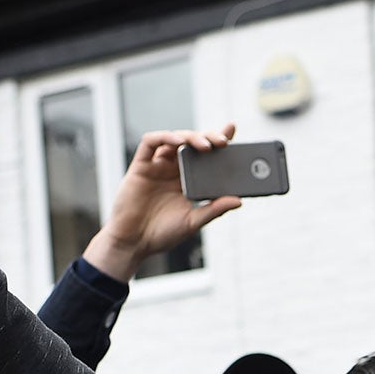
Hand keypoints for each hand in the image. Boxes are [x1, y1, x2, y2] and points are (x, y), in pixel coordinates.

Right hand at [82, 125, 244, 280]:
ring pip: (174, 139)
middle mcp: (173, 170)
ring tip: (205, 145)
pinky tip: (178, 142)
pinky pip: (150, 142)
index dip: (216, 139)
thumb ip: (215, 209)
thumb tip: (239, 200)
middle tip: (223, 142)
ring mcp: (156, 166)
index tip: (231, 130)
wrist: (135, 243)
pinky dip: (164, 137)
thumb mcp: (194, 221)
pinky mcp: (140, 166)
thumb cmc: (163, 234)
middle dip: (208, 137)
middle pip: (192, 143)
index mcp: (187, 180)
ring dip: (190, 137)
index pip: (205, 155)